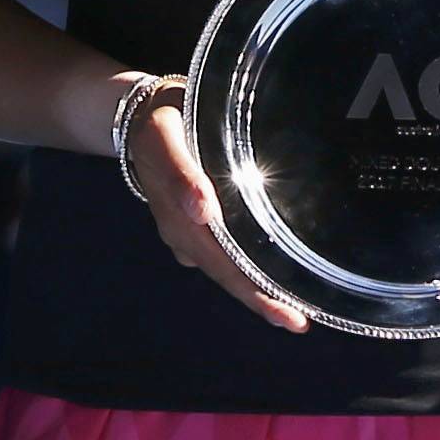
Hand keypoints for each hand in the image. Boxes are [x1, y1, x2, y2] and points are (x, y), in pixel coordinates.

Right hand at [124, 96, 309, 332]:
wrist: (137, 117)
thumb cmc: (159, 125)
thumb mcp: (164, 140)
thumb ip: (182, 174)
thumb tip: (201, 211)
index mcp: (181, 223)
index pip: (226, 269)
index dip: (257, 295)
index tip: (290, 316)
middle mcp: (185, 236)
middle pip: (229, 277)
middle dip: (264, 301)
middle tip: (301, 322)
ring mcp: (188, 233)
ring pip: (226, 268)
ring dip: (257, 288)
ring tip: (293, 306)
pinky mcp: (193, 224)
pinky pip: (224, 252)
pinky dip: (247, 266)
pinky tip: (268, 270)